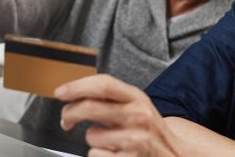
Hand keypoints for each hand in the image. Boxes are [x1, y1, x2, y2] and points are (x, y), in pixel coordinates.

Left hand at [56, 74, 179, 156]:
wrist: (175, 155)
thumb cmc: (149, 132)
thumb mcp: (137, 107)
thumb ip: (112, 99)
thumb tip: (75, 93)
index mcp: (136, 98)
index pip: (103, 84)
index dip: (77, 86)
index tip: (60, 92)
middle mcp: (137, 116)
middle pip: (89, 107)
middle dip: (69, 114)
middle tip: (66, 120)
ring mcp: (134, 140)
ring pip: (91, 136)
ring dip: (93, 141)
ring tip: (108, 143)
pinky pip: (94, 155)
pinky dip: (98, 156)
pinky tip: (113, 154)